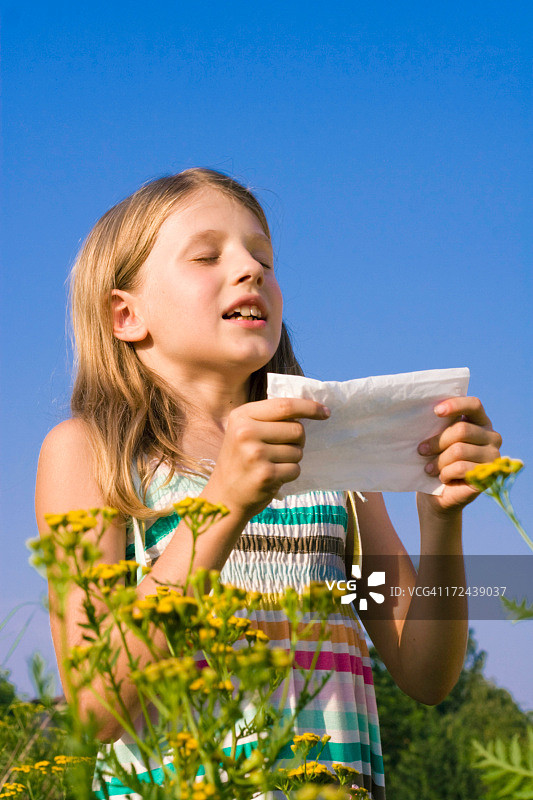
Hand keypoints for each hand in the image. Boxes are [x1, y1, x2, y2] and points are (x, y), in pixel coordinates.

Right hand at [203, 398, 329, 519]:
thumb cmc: (240, 461)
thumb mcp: (244, 431)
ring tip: (271, 464)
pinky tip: (272, 477)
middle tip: (281, 449)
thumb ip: (269, 418)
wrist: (224, 497)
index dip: (309, 407)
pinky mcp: (266, 475)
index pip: (285, 406)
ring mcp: (255, 454)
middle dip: (298, 440)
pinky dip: (289, 474)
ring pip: (298, 451)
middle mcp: (246, 432)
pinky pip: (295, 469)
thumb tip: (309, 410)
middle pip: (297, 429)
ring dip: (292, 459)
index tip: (326, 412)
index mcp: (242, 416)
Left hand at [417, 396, 501, 516]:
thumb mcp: (437, 440)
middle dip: (437, 441)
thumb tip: (421, 413)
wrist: (439, 494)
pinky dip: (446, 473)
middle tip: (421, 450)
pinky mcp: (489, 476)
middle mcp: (492, 437)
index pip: (474, 405)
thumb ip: (438, 425)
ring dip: (439, 461)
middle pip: (462, 430)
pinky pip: (462, 468)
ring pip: (459, 450)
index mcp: (480, 422)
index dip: (455, 405)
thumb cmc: (436, 460)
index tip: (435, 411)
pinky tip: (442, 477)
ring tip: (428, 469)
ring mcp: (493, 457)